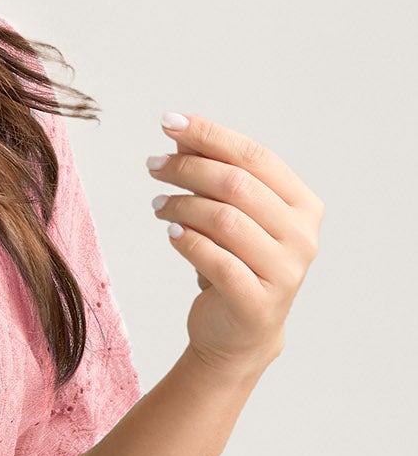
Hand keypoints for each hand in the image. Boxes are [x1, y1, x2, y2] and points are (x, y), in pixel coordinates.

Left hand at [146, 110, 322, 380]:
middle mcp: (302, 236)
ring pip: (225, 220)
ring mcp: (285, 271)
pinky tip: (170, 234)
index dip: (210, 135)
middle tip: (152, 165)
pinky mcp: (258, 301)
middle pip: (237, 185)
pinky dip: (188, 243)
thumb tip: (180, 134)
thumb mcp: (227, 215)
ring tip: (157, 204)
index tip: (169, 121)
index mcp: (304, 205)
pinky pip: (216, 261)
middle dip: (187, 168)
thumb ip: (213, 175)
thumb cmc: (235, 263)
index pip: (255, 156)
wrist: (240, 333)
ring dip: (182, 205)